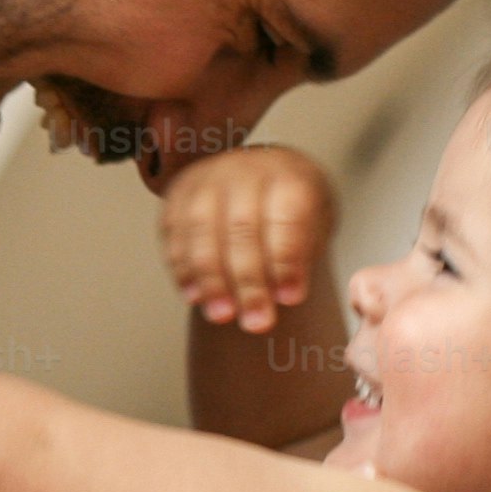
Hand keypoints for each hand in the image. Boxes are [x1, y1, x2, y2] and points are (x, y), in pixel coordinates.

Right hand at [155, 142, 334, 337]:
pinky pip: (175, 234)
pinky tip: (195, 296)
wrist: (262, 178)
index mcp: (289, 174)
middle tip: (257, 322)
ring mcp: (206, 178)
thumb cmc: (291, 207)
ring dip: (211, 280)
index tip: (290, 300)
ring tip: (222, 316)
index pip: (285, 219)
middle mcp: (245, 169)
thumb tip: (282, 295)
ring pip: (202, 232)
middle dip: (248, 282)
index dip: (286, 262)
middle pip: (242, 229)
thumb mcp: (315, 224)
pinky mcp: (178, 193)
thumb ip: (301, 255)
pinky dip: (183, 269)